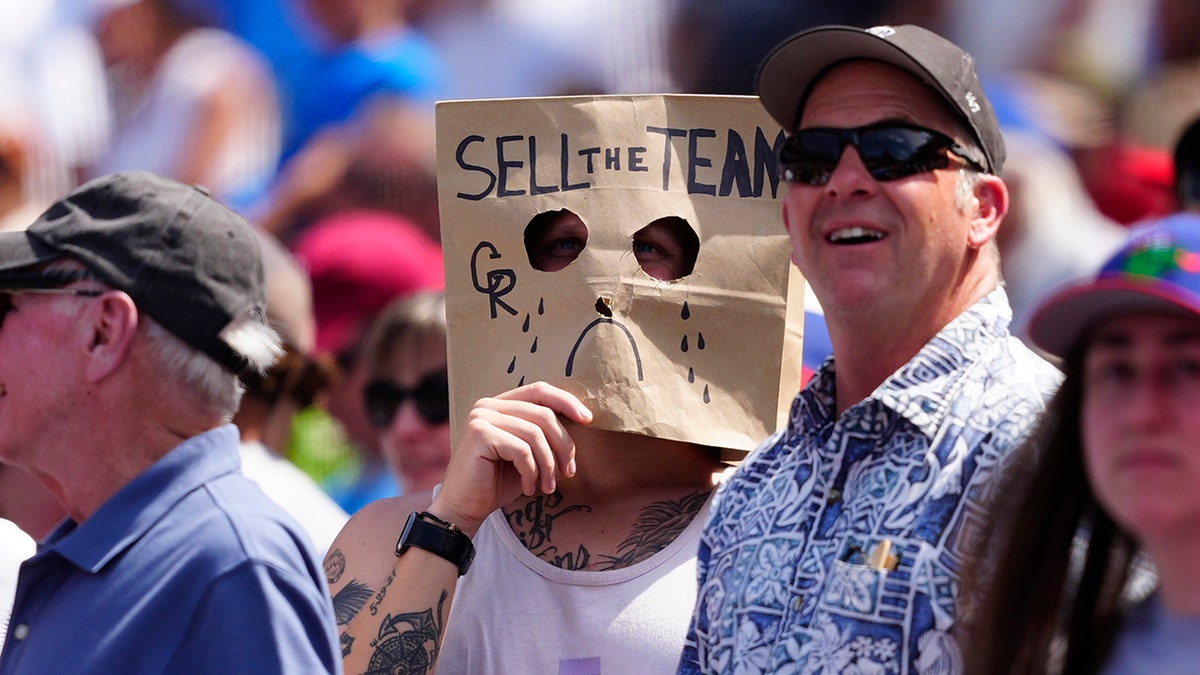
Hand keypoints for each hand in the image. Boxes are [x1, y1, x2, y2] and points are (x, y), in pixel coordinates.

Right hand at [428, 382, 591, 535]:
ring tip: (548, 487)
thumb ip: (544, 434)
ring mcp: (481, 417)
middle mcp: (488, 405)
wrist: (465, 508)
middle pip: (543, 413)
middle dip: (563, 444)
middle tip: (569, 471)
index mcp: (500, 404)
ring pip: (535, 434)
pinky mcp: (479, 434)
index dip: (566, 401)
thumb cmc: (498, 483)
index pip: (539, 390)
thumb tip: (583, 418)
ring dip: (549, 465)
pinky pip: (522, 450)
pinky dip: (532, 472)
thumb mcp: (528, 455)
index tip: (588, 419)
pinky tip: (529, 488)